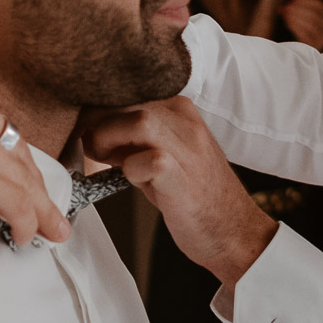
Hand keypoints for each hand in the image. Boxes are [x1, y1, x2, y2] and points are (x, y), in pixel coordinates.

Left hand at [78, 97, 276, 287]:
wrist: (234, 230)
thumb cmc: (194, 197)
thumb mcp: (163, 157)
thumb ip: (132, 140)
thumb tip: (90, 133)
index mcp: (180, 110)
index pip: (128, 91)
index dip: (100, 109)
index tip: (88, 130)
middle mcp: (186, 121)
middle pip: (128, 102)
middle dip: (98, 123)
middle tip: (92, 149)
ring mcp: (188, 147)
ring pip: (138, 121)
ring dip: (110, 139)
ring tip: (107, 160)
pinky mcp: (184, 176)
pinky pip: (150, 160)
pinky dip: (130, 169)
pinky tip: (133, 181)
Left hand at [279, 0, 322, 51]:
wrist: (306, 56)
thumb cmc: (303, 34)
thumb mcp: (304, 20)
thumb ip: (296, 12)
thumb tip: (281, 8)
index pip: (319, 5)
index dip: (305, 1)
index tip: (293, 0)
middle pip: (314, 15)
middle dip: (299, 9)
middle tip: (287, 8)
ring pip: (311, 25)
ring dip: (297, 18)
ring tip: (286, 15)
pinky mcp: (317, 47)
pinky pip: (306, 35)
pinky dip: (296, 27)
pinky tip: (288, 23)